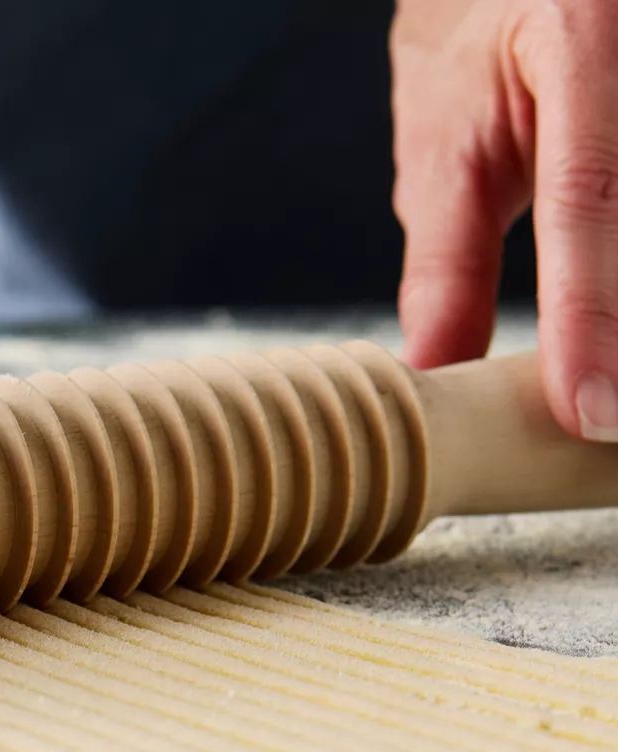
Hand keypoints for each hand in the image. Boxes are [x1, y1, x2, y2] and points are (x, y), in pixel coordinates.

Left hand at [393, 0, 617, 439]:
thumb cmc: (485, 33)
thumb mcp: (448, 140)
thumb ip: (449, 260)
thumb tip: (437, 375)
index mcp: (581, 36)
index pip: (589, 200)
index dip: (591, 320)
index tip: (588, 414)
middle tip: (608, 426)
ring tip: (612, 397)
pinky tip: (617, 342)